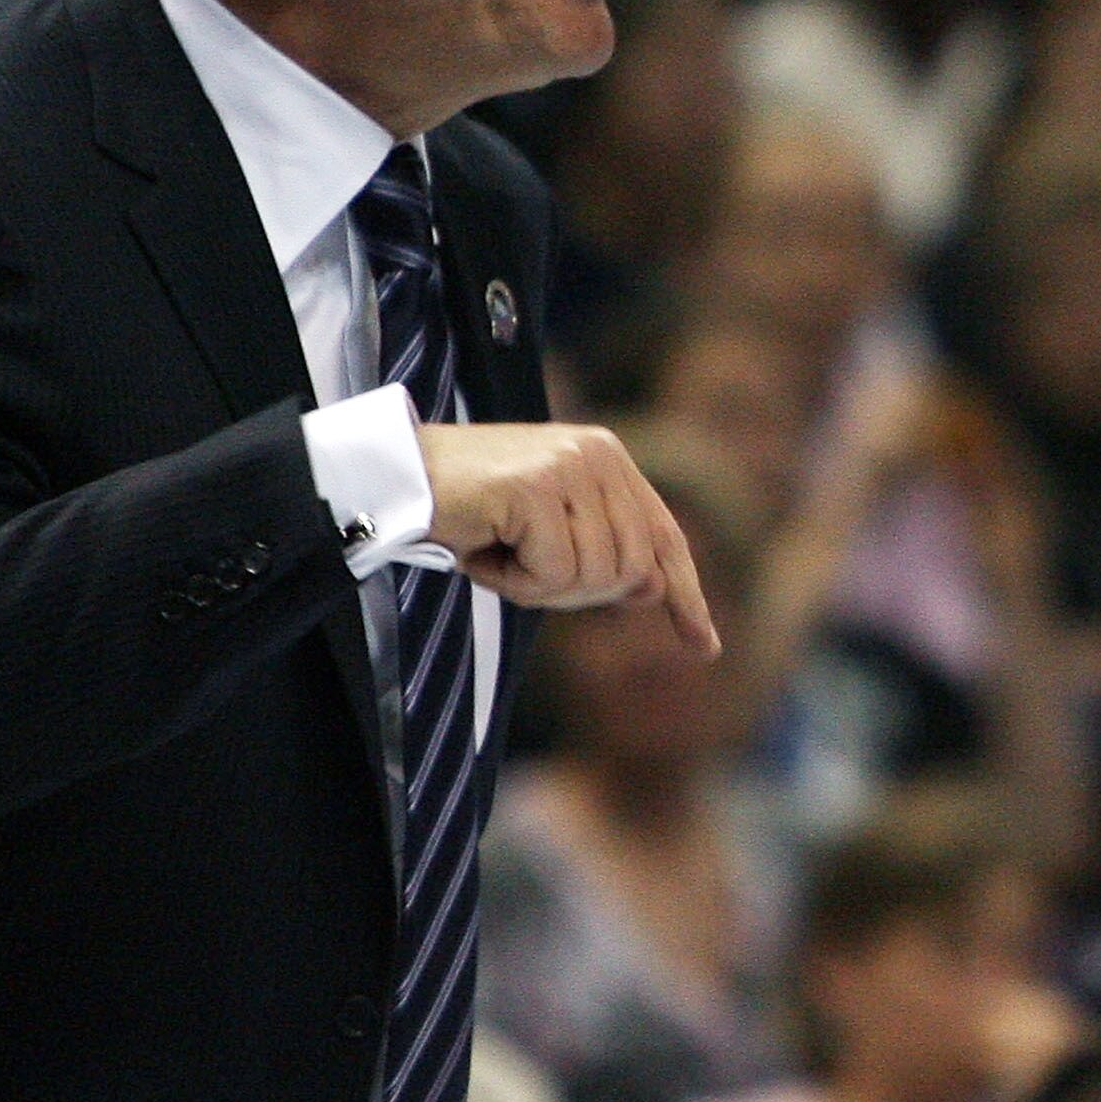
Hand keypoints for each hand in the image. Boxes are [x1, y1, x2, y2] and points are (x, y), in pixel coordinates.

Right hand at [413, 423, 719, 653]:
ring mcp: (570, 467)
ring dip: (538, 586)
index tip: (705, 647)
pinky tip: (485, 549)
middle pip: (630, 573)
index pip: (664, 539)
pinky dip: (514, 580)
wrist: (395, 479)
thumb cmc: (468, 511)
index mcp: (609, 459)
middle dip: (576, 593)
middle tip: (521, 569)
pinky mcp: (537, 487)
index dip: (686, 597)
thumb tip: (652, 591)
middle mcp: (600, 455)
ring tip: (498, 550)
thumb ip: (601, 552)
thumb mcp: (546, 533)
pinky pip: (552, 573)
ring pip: (593, 577)